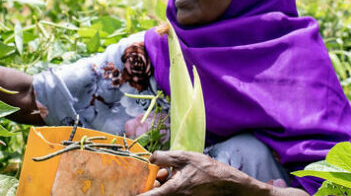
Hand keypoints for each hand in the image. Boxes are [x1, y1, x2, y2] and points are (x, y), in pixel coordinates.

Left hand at [139, 151, 270, 195]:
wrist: (228, 185)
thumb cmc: (208, 171)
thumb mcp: (185, 157)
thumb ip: (164, 157)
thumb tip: (150, 159)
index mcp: (171, 191)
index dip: (134, 194)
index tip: (122, 191)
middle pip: (152, 194)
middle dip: (151, 183)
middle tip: (158, 171)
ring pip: (162, 193)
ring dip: (160, 183)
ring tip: (168, 172)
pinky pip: (170, 193)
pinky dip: (168, 186)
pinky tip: (175, 176)